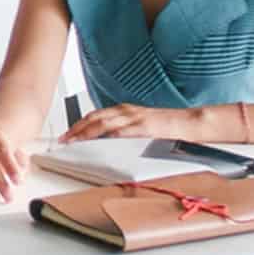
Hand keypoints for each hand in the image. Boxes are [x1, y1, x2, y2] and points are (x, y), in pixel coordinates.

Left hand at [58, 104, 201, 144]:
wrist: (190, 122)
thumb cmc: (166, 128)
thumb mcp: (140, 127)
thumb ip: (123, 132)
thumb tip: (105, 143)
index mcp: (125, 111)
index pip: (95, 116)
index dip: (78, 125)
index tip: (66, 135)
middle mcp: (127, 111)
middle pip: (94, 118)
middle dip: (76, 128)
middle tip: (63, 139)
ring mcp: (135, 117)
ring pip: (104, 122)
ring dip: (86, 132)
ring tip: (73, 141)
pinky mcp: (146, 126)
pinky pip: (123, 130)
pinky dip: (109, 135)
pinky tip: (99, 141)